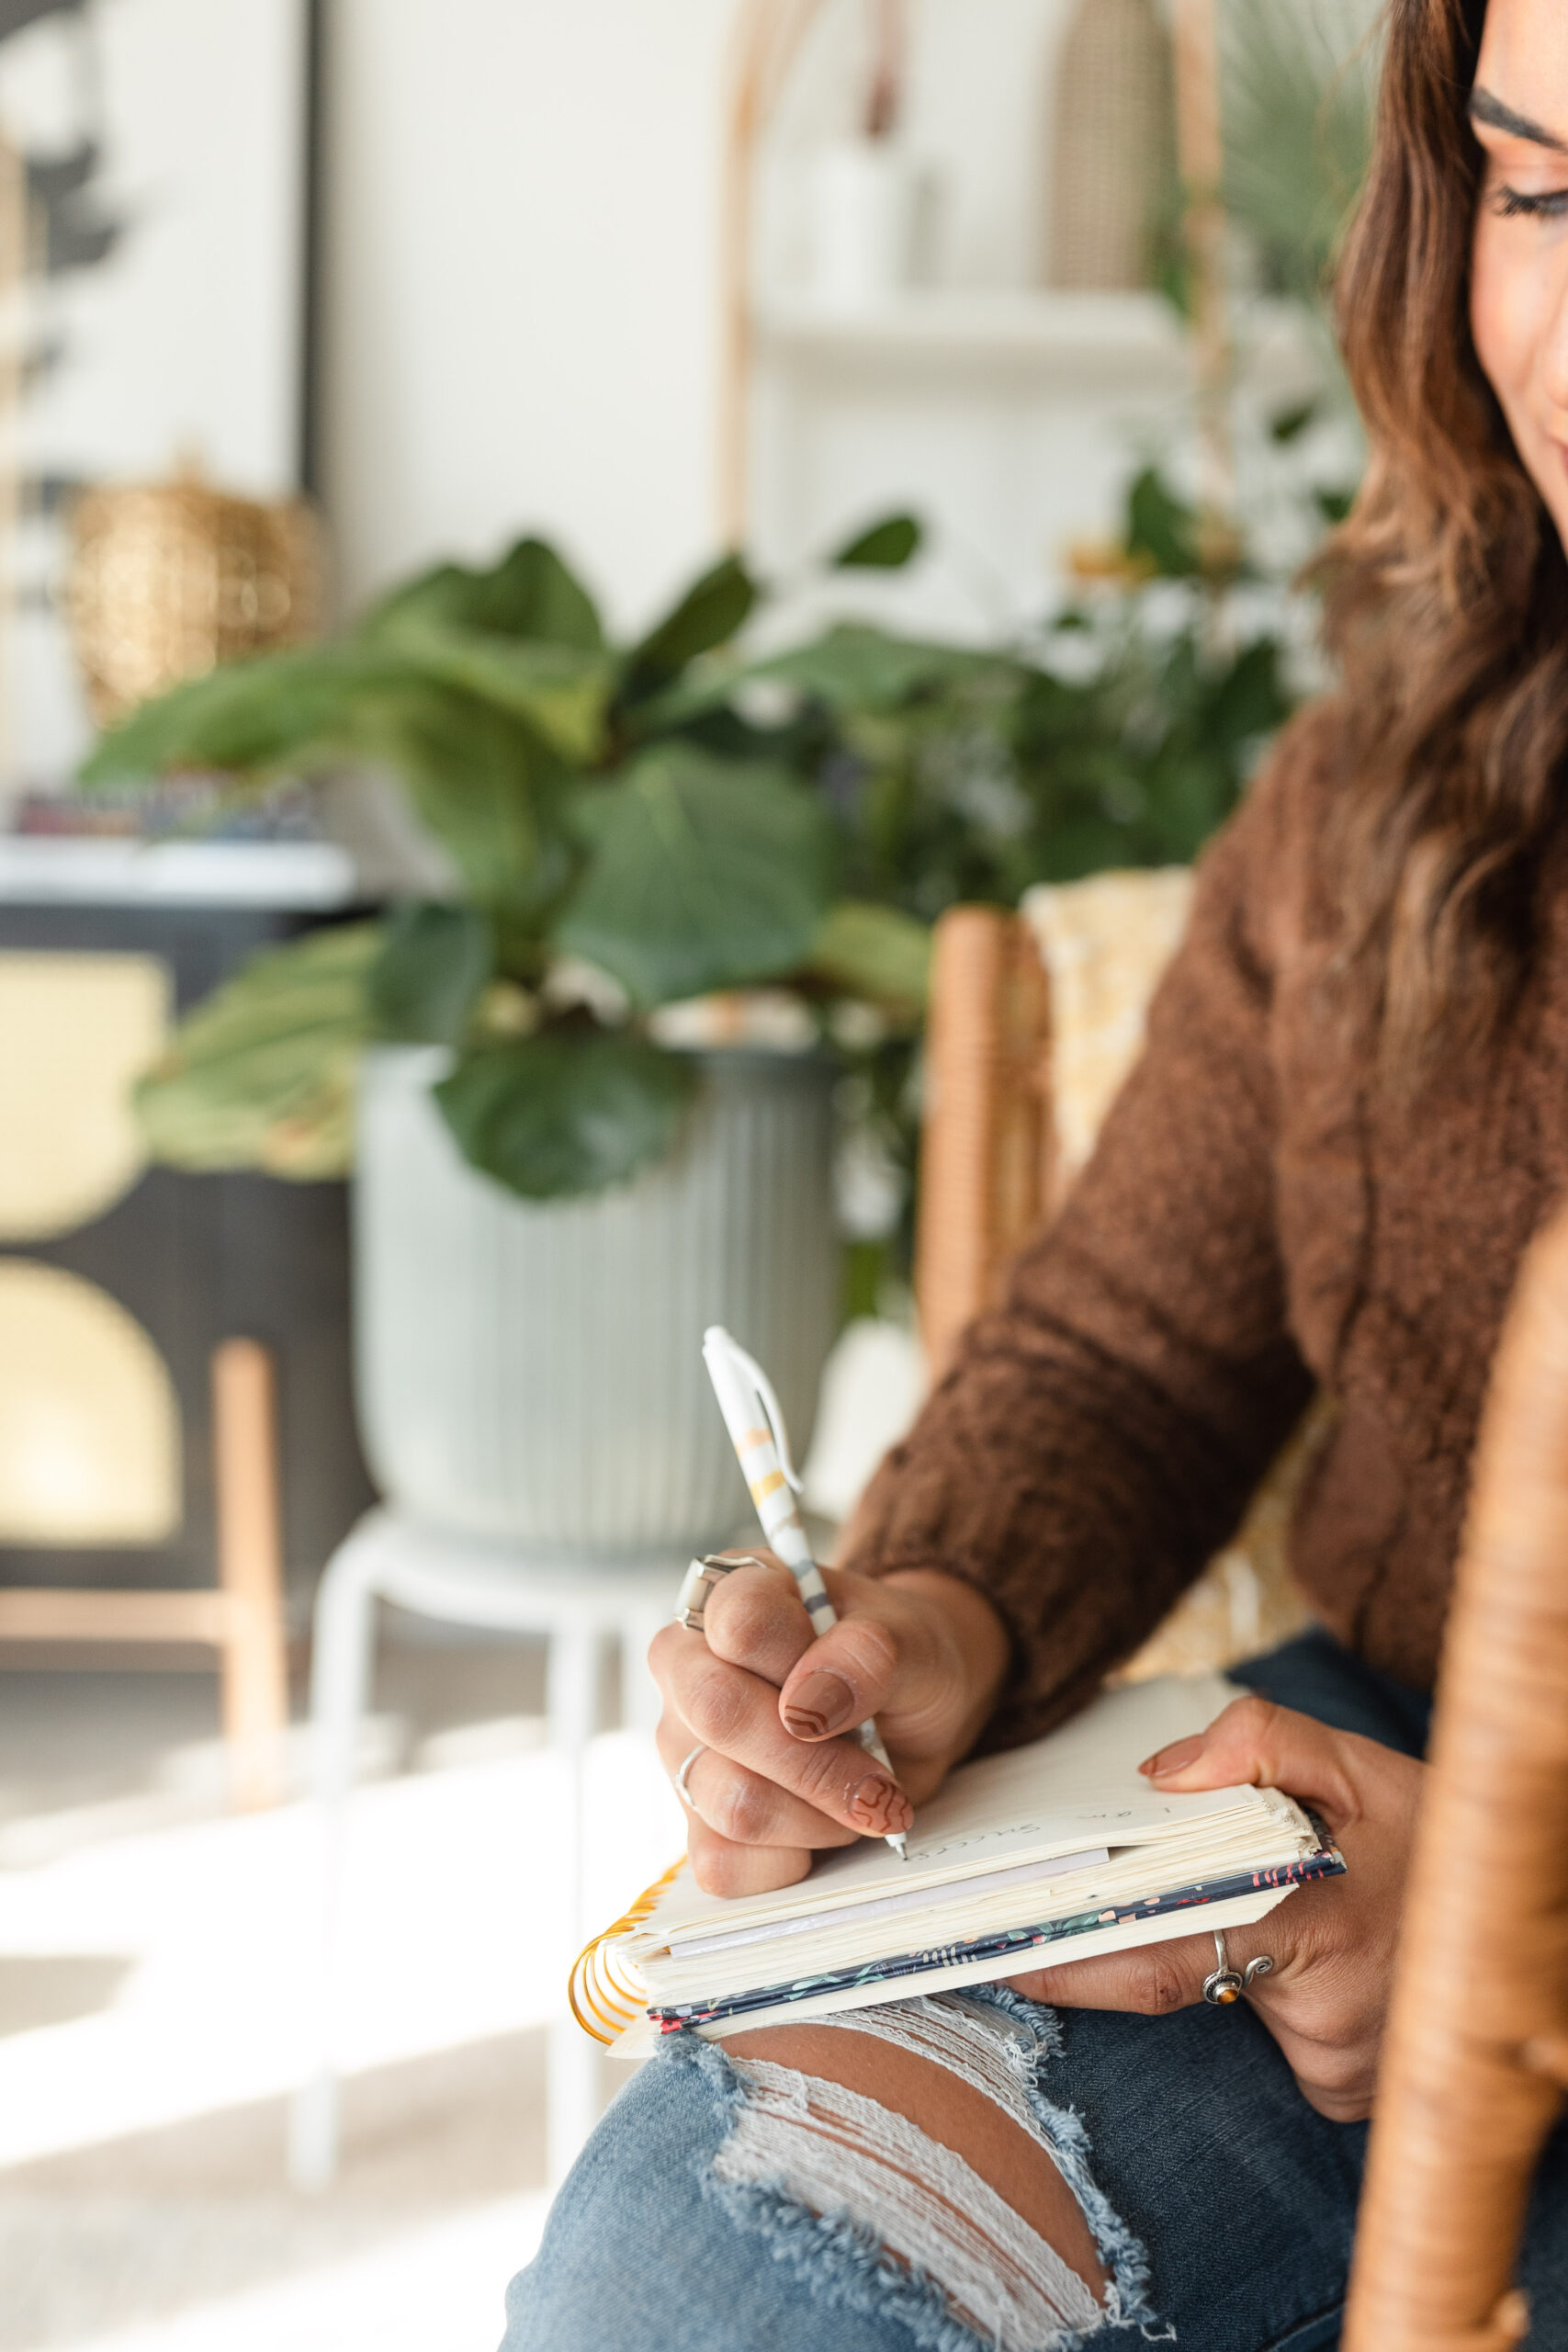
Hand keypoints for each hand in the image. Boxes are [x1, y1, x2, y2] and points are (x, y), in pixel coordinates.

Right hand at [649, 1555, 1009, 1898]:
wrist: (912, 1713)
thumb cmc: (900, 1658)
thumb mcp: (912, 1638)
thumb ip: (867, 1652)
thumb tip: (806, 1703)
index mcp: (734, 1593)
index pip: (741, 1622)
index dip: (804, 1667)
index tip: (856, 1702)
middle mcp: (689, 1665)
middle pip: (719, 1713)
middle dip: (818, 1763)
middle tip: (880, 1777)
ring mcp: (682, 1744)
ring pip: (729, 1800)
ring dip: (817, 1815)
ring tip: (859, 1798)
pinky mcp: (693, 1818)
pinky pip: (722, 1862)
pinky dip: (791, 1859)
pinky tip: (821, 1828)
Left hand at [1002, 1694, 1423, 2120]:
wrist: (1525, 1927)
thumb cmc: (1436, 1838)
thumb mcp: (1364, 1765)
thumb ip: (1262, 1742)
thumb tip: (1160, 1774)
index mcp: (1316, 1926)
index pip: (1159, 1960)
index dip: (1071, 1962)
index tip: (999, 1954)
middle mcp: (1323, 2019)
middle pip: (1180, 1981)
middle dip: (1107, 1951)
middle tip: (1033, 1918)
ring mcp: (1335, 2068)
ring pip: (1225, 2006)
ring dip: (1201, 1958)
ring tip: (1199, 1905)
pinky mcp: (1340, 2093)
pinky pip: (1267, 2038)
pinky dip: (1256, 1993)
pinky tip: (1284, 1956)